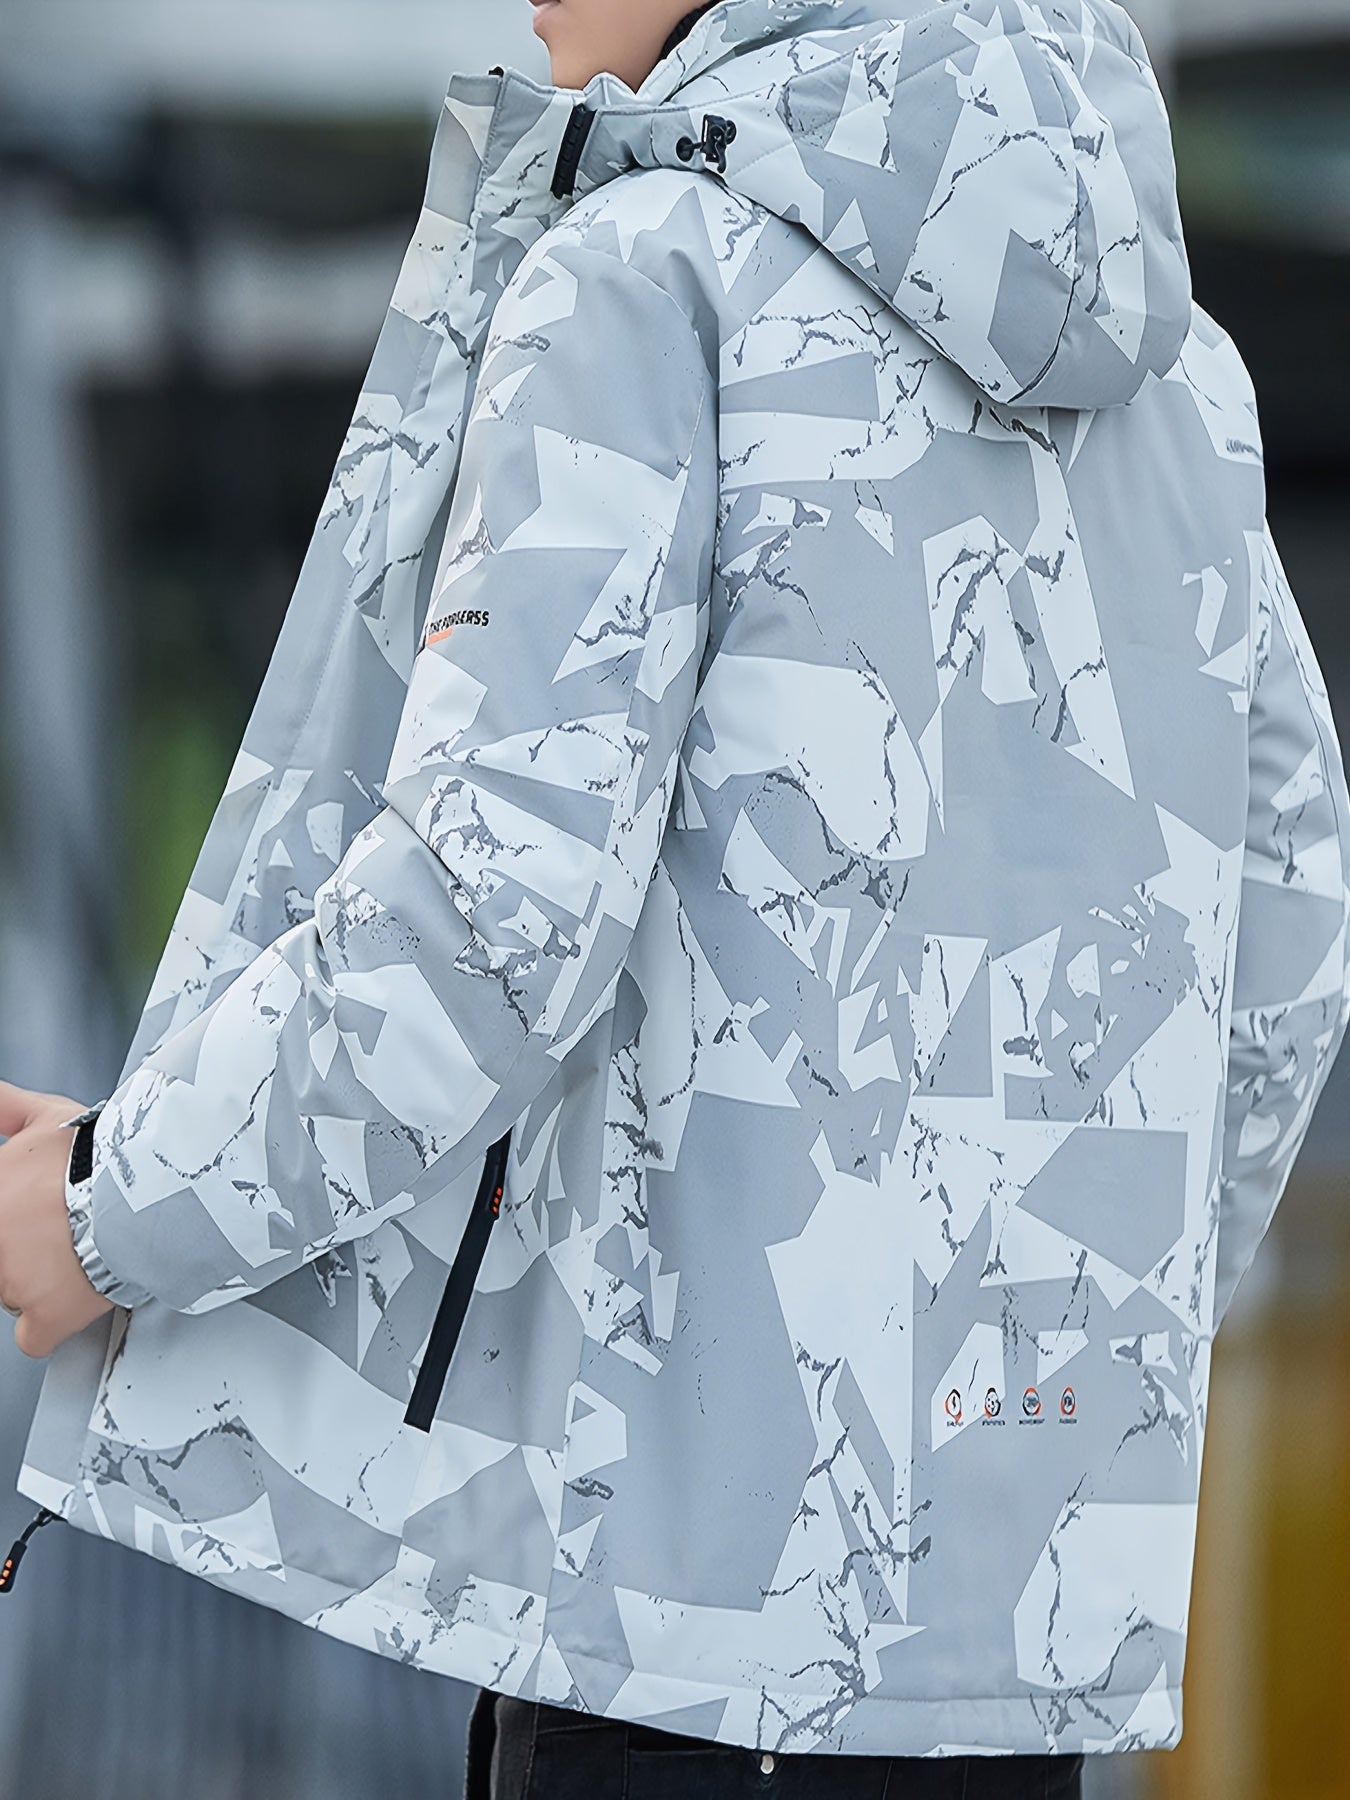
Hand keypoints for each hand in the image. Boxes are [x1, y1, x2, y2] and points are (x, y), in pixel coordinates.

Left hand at [0, 1080, 114, 1357]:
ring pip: (12, 1294)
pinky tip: (73, 1300)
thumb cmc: (101, 1153)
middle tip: (54, 1233)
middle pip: (0, 1259)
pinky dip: (53, 1325)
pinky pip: (34, 1338)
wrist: (146, 1185)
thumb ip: (7, 1106)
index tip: (26, 1222)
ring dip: (40, 1282)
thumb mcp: (48, 1115)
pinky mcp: (47, 1315)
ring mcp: (15, 1283)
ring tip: (77, 1256)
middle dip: (20, 1249)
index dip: (11, 1224)